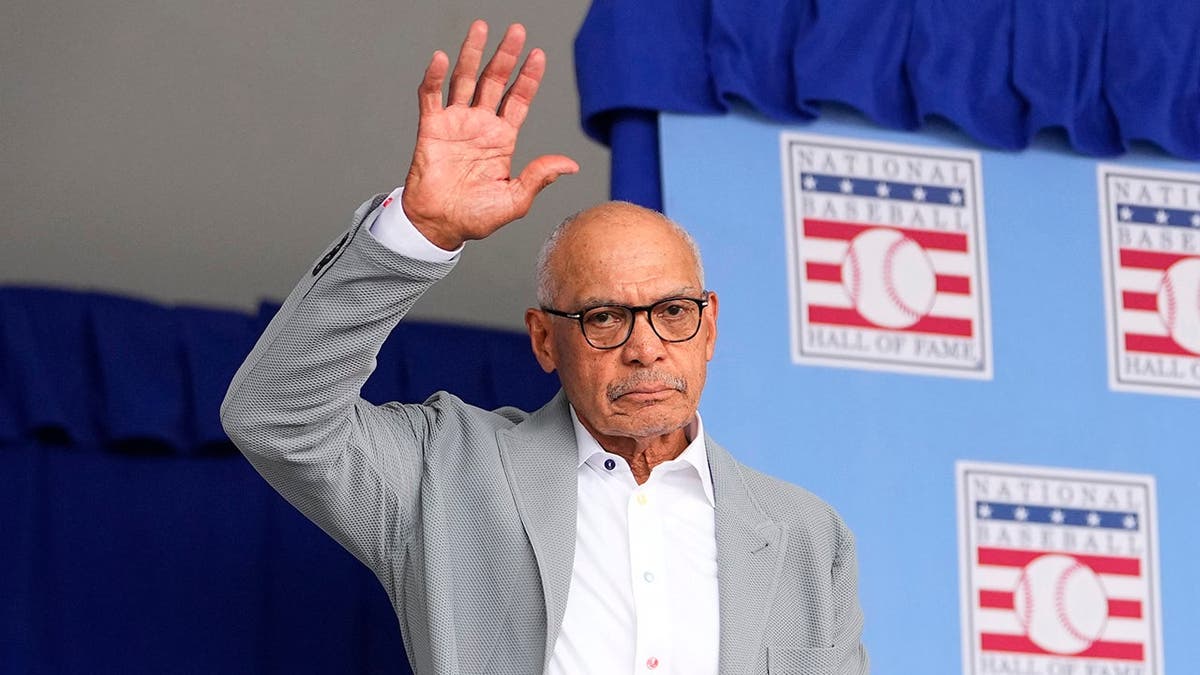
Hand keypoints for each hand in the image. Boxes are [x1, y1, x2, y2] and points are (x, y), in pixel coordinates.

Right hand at [401, 21, 579, 249]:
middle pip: (495, 81)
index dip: (528, 77)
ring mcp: (455, 123)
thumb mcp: (515, 200)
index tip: (539, 54)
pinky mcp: (431, 128)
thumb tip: (571, 165)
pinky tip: (440, 58)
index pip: (519, 100)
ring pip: (465, 80)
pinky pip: (431, 96)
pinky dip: (434, 77)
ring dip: (472, 53)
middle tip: (517, 31)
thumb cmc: (475, 217)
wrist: (439, 225)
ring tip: (481, 28)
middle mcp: (480, 125)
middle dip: (506, 56)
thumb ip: (539, 177)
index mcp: (502, 139)